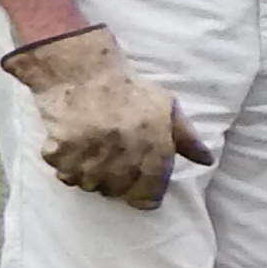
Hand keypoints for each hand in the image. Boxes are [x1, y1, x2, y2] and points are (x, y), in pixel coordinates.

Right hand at [1, 25, 213, 210]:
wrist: (83, 71)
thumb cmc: (129, 89)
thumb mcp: (167, 108)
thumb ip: (187, 138)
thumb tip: (206, 161)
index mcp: (152, 151)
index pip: (147, 196)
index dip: (144, 195)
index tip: (140, 188)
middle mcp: (122, 160)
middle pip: (116, 193)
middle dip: (117, 182)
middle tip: (113, 160)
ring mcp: (90, 158)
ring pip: (89, 185)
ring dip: (90, 175)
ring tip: (93, 151)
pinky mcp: (60, 153)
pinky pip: (64, 174)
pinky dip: (66, 165)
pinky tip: (73, 146)